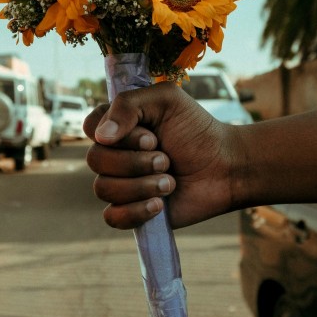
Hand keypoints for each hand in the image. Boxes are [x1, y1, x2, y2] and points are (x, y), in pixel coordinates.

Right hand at [84, 83, 236, 229]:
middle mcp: (114, 154)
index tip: (150, 135)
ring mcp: (121, 183)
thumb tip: (100, 137)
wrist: (225, 168)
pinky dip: (135, 212)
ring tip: (170, 182)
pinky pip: (112, 217)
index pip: (91, 128)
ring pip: (103, 189)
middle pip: (95, 160)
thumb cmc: (197, 130)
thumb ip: (129, 105)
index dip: (117, 135)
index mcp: (118, 125)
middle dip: (135, 162)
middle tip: (166, 159)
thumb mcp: (167, 100)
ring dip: (141, 185)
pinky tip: (159, 205)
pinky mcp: (131, 211)